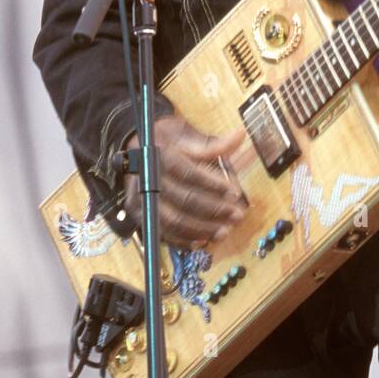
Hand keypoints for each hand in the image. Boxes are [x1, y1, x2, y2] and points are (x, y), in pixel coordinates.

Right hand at [122, 114, 247, 250]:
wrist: (138, 148)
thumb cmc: (166, 141)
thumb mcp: (186, 136)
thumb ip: (212, 144)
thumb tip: (240, 136)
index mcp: (158, 155)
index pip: (188, 173)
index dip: (213, 185)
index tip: (234, 192)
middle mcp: (146, 179)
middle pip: (182, 200)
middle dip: (213, 210)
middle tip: (236, 215)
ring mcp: (140, 199)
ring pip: (172, 221)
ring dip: (200, 229)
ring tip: (223, 231)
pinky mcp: (140, 215)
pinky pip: (161, 233)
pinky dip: (182, 241)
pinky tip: (202, 241)